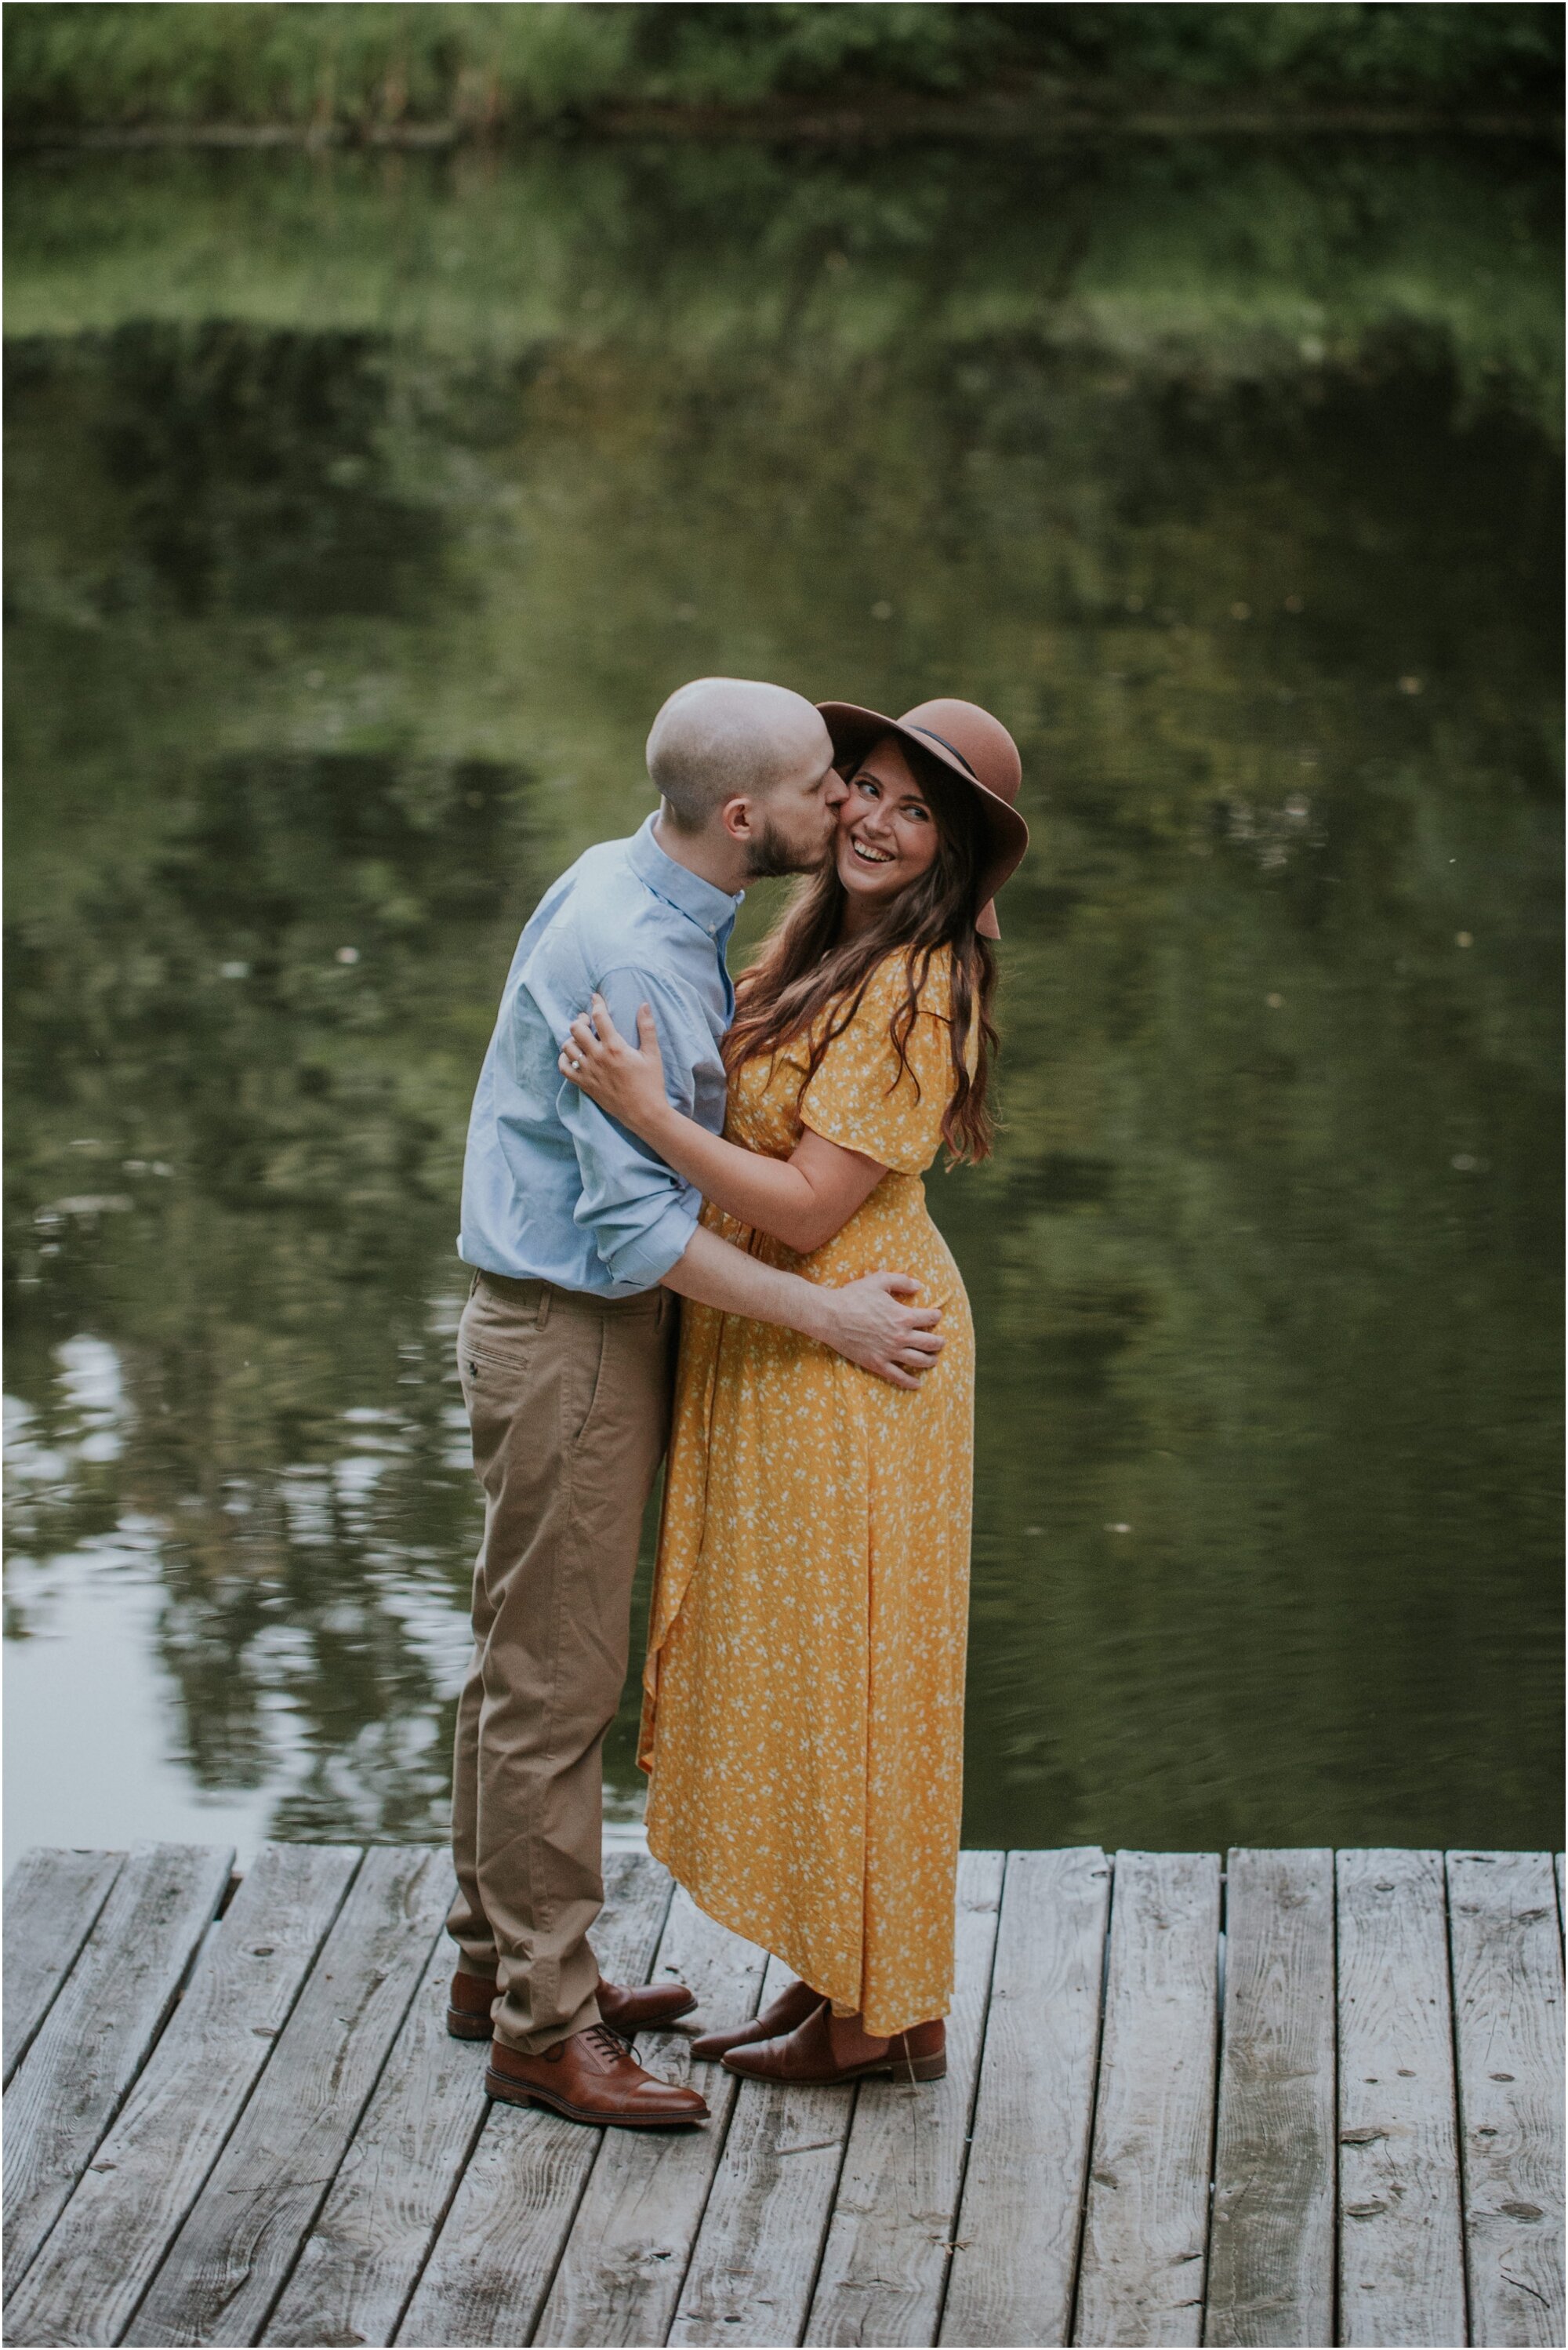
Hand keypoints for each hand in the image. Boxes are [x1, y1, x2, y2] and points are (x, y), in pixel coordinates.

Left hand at [559, 993, 668, 1138]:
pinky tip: (571, 1055)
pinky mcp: (585, 1085)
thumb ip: (647, 1028)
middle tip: (587, 1020)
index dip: (596, 1003)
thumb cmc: (651, 1083)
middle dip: (580, 1020)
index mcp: (615, 1047)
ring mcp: (589, 1072)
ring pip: (567, 1047)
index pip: (599, 1017)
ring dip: (572, 1038)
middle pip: (576, 1029)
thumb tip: (644, 1005)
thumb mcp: (653, 1054)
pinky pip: (565, 1068)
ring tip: (581, 1037)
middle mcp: (598, 1057)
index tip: (596, 998)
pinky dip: (564, 1059)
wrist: (644, 1113)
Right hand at [814, 1271, 943, 1390]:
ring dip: (930, 1360)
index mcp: (904, 1316)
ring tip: (933, 1360)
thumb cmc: (854, 1296)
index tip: (936, 1316)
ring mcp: (890, 1352)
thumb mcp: (879, 1280)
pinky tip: (917, 1385)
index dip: (936, 1316)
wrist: (831, 1316)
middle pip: (930, 1343)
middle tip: (940, 1342)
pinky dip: (910, 1382)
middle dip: (938, 1342)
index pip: (930, 1318)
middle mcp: (901, 1337)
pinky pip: (898, 1376)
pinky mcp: (877, 1363)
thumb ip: (901, 1280)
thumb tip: (918, 1285)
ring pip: (919, 1361)